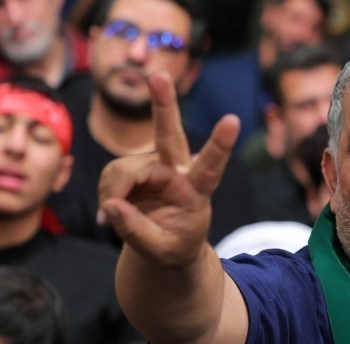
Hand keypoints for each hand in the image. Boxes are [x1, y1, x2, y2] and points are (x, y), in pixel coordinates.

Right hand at [96, 71, 239, 266]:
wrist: (168, 246)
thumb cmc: (174, 247)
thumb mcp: (161, 252)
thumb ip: (136, 232)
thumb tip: (111, 207)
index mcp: (198, 192)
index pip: (211, 167)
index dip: (220, 144)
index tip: (233, 121)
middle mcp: (177, 172)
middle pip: (169, 135)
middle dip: (164, 105)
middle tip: (159, 75)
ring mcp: (154, 168)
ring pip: (124, 170)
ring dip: (114, 194)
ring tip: (113, 219)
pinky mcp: (135, 171)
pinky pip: (112, 178)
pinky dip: (107, 196)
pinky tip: (112, 213)